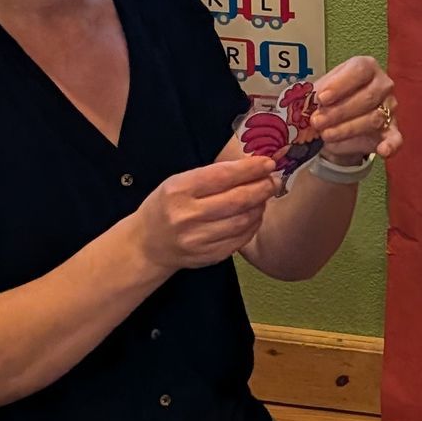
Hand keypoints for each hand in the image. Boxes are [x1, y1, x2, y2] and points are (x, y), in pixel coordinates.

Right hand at [132, 155, 275, 274]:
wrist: (148, 244)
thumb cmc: (166, 206)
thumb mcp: (178, 182)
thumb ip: (212, 175)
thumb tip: (252, 167)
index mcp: (178, 190)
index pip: (222, 176)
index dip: (250, 169)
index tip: (268, 163)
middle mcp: (187, 216)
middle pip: (237, 200)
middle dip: (262, 188)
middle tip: (274, 181)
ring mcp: (198, 239)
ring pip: (243, 221)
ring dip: (260, 207)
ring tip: (264, 197)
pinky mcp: (209, 256)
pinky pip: (240, 239)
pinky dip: (253, 225)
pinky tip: (254, 215)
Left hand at [310, 56, 401, 166]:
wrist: (335, 124)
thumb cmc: (330, 101)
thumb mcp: (319, 91)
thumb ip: (318, 93)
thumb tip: (314, 100)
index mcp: (367, 67)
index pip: (360, 70)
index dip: (341, 84)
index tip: (322, 98)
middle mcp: (382, 84)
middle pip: (368, 96)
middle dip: (339, 111)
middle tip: (317, 121)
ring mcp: (390, 108)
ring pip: (374, 118)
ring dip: (348, 129)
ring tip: (326, 135)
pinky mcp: (391, 130)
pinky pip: (395, 138)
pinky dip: (390, 145)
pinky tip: (383, 151)